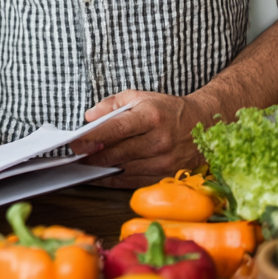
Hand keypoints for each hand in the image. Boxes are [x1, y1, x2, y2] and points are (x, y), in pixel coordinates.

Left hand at [70, 89, 217, 188]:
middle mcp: (159, 140)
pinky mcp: (166, 175)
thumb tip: (89, 117)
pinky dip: (114, 179)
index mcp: (151, 117)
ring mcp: (164, 161)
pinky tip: (101, 175)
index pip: (117, 128)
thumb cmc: (165, 110)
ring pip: (124, 169)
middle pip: (118, 152)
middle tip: (75, 156)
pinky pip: (134, 181)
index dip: (94, 137)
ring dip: (101, 169)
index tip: (75, 142)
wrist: (202, 125)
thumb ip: (111, 104)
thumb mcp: (139, 97)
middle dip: (93, 155)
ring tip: (84, 165)